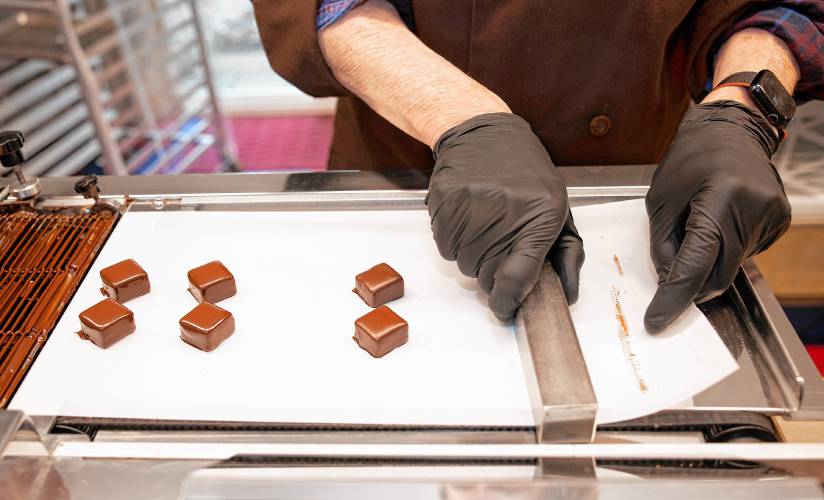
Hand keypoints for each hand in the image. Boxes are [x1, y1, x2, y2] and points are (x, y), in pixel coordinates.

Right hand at [427, 113, 583, 320]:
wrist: (486, 135)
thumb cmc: (527, 176)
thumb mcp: (559, 210)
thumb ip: (566, 254)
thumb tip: (567, 294)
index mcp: (540, 217)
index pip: (518, 277)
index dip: (508, 301)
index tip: (504, 307)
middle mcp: (506, 212)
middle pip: (486, 276)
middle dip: (491, 272)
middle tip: (498, 248)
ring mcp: (472, 205)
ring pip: (463, 264)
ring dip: (472, 256)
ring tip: (483, 228)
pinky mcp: (446, 200)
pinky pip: (444, 246)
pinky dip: (453, 241)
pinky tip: (465, 219)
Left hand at [644, 101, 790, 333]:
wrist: (731, 131)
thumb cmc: (690, 161)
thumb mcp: (660, 202)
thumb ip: (663, 245)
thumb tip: (669, 283)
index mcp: (719, 199)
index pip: (696, 263)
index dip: (674, 296)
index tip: (657, 320)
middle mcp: (752, 209)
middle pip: (718, 274)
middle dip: (691, 285)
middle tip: (670, 279)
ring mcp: (772, 216)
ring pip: (732, 268)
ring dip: (708, 266)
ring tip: (697, 230)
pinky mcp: (779, 222)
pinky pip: (746, 254)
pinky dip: (726, 252)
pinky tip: (719, 226)